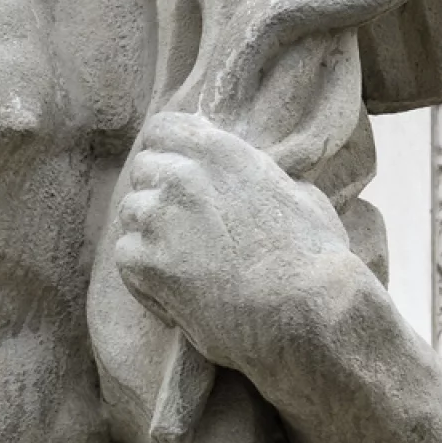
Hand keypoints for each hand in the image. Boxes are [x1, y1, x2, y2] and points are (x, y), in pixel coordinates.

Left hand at [114, 112, 361, 370]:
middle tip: (184, 225)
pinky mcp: (146, 263)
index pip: (162, 129)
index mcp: (221, 153)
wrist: (305, 313)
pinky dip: (144, 274)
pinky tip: (177, 291)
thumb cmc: (316, 258)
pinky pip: (125, 255)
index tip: (175, 168)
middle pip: (144, 170)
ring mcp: (159, 220)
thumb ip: (259, 176)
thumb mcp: (299, 194)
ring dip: (149, 232)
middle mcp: (183, 178)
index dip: (166, 149)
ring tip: (185, 261)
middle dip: (159, 192)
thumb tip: (250, 173)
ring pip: (130, 213)